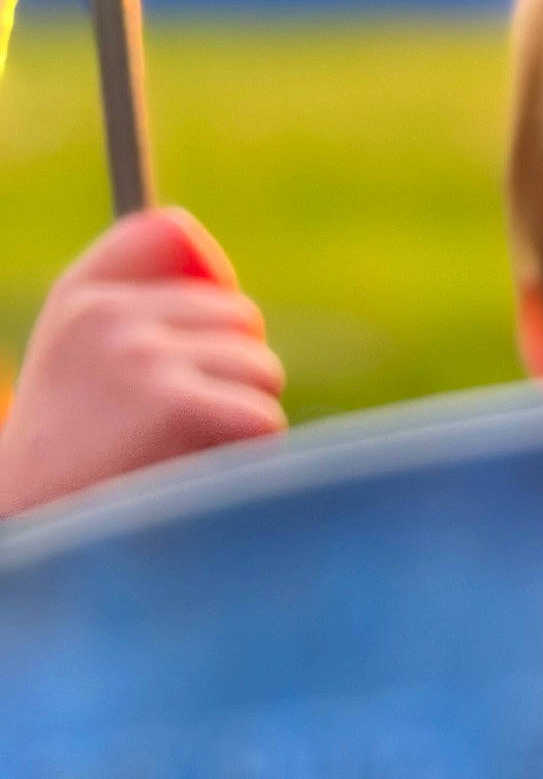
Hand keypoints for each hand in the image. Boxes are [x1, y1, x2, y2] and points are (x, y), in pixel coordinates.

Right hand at [0, 208, 285, 518]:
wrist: (44, 543)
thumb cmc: (77, 472)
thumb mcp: (84, 373)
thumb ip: (140, 314)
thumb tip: (217, 273)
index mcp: (83, 300)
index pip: (171, 234)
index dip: (210, 279)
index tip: (211, 331)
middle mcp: (110, 315)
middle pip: (239, 316)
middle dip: (233, 373)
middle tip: (186, 430)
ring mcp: (144, 357)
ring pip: (261, 370)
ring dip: (244, 421)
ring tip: (186, 458)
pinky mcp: (180, 407)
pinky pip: (263, 419)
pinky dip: (248, 459)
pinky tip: (200, 480)